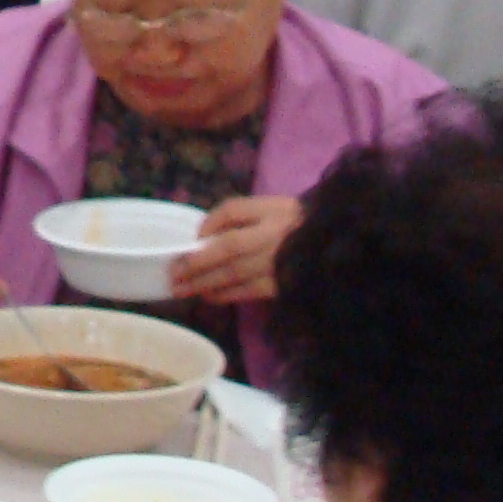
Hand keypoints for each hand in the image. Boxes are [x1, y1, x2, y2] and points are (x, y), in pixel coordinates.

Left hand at [172, 195, 302, 304]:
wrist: (330, 244)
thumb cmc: (288, 223)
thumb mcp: (265, 206)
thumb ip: (232, 213)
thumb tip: (202, 235)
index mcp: (271, 211)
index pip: (234, 210)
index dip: (210, 224)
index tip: (190, 240)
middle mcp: (274, 236)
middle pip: (229, 248)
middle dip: (197, 262)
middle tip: (172, 273)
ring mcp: (279, 263)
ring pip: (236, 273)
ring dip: (205, 282)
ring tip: (182, 288)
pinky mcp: (283, 286)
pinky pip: (249, 291)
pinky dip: (226, 294)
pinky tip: (208, 295)